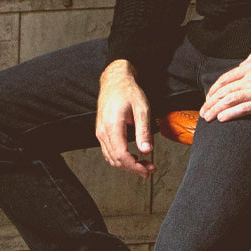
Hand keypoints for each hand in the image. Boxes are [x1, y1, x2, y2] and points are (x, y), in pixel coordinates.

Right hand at [95, 60, 154, 177]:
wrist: (115, 80)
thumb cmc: (128, 92)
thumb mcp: (142, 109)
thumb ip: (144, 131)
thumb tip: (147, 150)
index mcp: (112, 126)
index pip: (121, 155)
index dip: (135, 167)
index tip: (147, 170)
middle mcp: (103, 131)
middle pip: (116, 160)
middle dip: (133, 168)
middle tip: (150, 169)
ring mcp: (100, 132)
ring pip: (111, 158)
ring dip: (127, 165)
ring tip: (143, 165)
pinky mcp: (101, 132)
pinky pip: (108, 152)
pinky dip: (120, 159)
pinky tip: (132, 157)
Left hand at [200, 48, 250, 121]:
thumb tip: (243, 62)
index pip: (226, 78)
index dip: (214, 89)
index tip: (208, 98)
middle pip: (224, 90)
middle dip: (209, 101)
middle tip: (202, 112)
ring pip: (229, 99)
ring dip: (215, 109)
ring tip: (206, 117)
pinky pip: (243, 108)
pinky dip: (229, 113)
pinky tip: (221, 118)